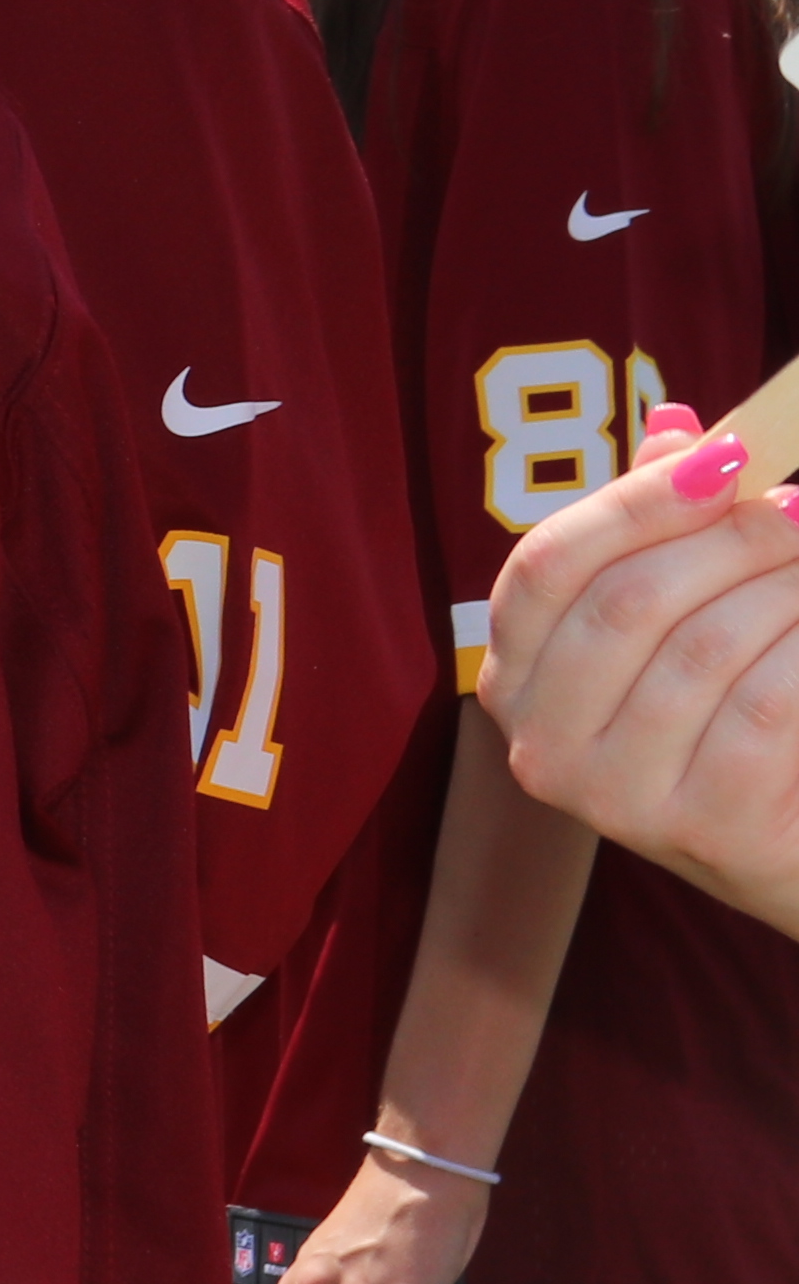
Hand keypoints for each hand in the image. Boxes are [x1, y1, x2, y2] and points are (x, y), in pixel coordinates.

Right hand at [485, 419, 798, 932]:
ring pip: (705, 650)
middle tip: (798, 507)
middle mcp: (541, 744)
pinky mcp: (702, 832)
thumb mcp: (678, 621)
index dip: (635, 503)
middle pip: (627, 602)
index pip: (548, 565)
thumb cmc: (727, 718)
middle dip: (729, 540)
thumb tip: (682, 428)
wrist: (790, 854)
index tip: (727, 457)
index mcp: (513, 677)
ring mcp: (614, 800)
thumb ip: (661, 530)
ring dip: (785, 592)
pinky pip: (766, 708)